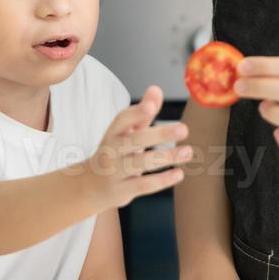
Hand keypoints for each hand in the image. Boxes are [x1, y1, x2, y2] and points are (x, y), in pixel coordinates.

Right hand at [81, 86, 190, 208]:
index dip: (136, 113)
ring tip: (187, 151)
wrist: (90, 186)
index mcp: (112, 133)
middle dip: (159, 134)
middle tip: (184, 129)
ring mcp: (114, 172)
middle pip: (134, 140)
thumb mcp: (125, 133)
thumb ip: (142, 113)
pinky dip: (162, 180)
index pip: (122, 120)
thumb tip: (156, 89)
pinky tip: (179, 174)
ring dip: (166, 157)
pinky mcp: (121, 190)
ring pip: (140, 163)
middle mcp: (111, 151)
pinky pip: (143, 185)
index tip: (151, 106)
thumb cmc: (114, 153)